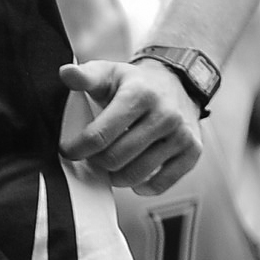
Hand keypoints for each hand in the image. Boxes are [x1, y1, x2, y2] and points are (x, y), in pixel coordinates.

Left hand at [58, 59, 202, 193]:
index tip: (68, 151)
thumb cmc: (135, 83)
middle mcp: (164, 115)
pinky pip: (162, 183)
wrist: (176, 84)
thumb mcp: (108, 72)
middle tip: (90, 157)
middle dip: (96, 161)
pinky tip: (133, 178)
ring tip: (108, 165)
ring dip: (116, 176)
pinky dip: (143, 186)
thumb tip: (66, 73)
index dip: (78, 148)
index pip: (100, 134)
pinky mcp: (193, 151)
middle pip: (116, 157)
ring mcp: (181, 135)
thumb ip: (84, 76)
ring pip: (137, 173)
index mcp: (139, 94)